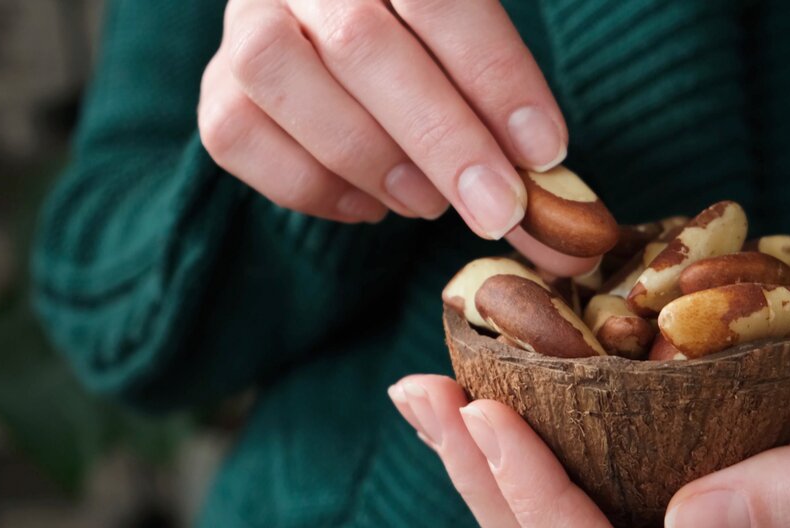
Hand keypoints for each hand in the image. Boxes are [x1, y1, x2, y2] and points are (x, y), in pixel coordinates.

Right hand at [199, 0, 592, 274]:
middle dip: (441, 138)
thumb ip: (522, 138)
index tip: (544, 151)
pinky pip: (237, 136)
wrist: (344, 40)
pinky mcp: (218, 86)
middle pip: (362, 43)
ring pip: (281, 78)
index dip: (493, 74)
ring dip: (369, 157)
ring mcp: (249, 23)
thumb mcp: (484, 69)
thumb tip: (571, 241)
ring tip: (429, 203)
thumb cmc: (438, 59)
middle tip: (498, 210)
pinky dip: (312, 186)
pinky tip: (371, 204)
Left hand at [389, 307, 789, 527]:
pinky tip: (480, 388)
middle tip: (424, 391)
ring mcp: (677, 523)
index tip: (488, 409)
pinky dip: (515, 442)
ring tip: (425, 391)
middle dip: (479, 483)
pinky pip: (573, 481)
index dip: (533, 505)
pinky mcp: (668, 474)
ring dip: (478, 466)